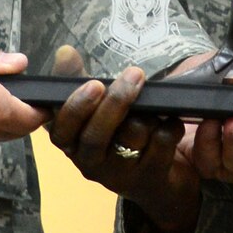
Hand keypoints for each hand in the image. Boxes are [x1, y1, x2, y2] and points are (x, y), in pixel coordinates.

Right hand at [46, 49, 199, 232]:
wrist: (155, 180)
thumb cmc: (117, 134)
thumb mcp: (95, 107)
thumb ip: (77, 80)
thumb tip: (65, 52)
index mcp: (73, 143)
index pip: (61, 131)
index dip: (74, 108)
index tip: (94, 83)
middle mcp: (91, 163)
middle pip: (95, 137)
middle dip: (115, 104)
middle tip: (134, 74)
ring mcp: (120, 175)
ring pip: (131, 138)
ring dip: (146, 114)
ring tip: (155, 100)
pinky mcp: (150, 178)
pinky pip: (160, 145)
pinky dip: (169, 126)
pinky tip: (171, 118)